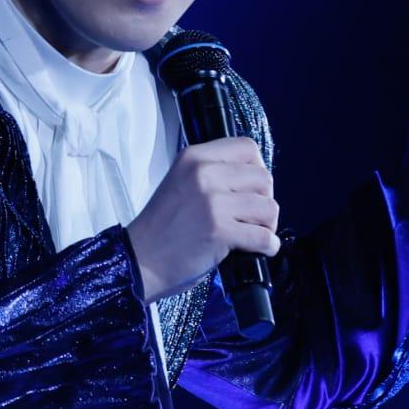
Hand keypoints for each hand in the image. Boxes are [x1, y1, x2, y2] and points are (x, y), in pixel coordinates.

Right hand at [126, 135, 280, 304]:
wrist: (139, 260)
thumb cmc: (162, 227)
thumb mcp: (181, 182)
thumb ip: (212, 173)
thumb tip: (254, 181)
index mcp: (194, 157)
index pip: (248, 148)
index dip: (257, 169)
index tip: (250, 189)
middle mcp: (204, 173)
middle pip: (264, 178)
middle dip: (265, 200)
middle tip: (251, 217)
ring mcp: (212, 202)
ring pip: (269, 207)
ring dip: (267, 225)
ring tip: (252, 233)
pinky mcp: (219, 230)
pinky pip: (264, 236)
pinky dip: (268, 246)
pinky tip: (258, 250)